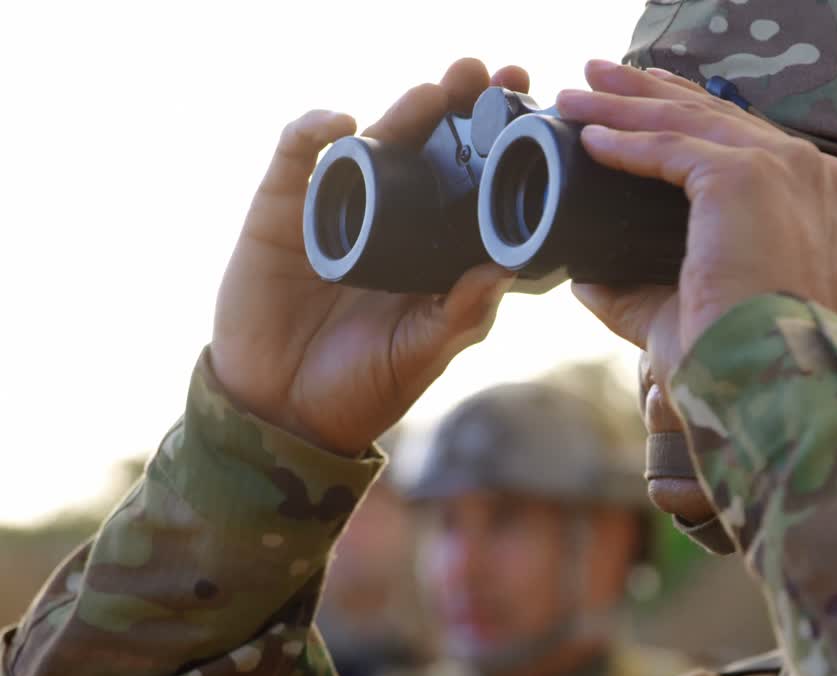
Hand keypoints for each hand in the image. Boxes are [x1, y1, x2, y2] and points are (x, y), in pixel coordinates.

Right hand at [210, 58, 528, 455]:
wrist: (282, 415)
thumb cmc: (363, 386)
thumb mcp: (423, 351)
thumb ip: (461, 313)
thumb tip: (505, 267)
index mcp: (434, 247)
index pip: (473, 179)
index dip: (501, 142)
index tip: (533, 109)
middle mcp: (391, 217)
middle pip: (429, 145)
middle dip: (462, 105)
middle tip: (494, 76)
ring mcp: (336, 209)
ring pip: (374, 141)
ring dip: (405, 110)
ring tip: (436, 94)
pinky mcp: (281, 212)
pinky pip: (297, 158)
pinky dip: (315, 132)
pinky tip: (342, 123)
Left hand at [561, 60, 836, 380]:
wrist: (772, 383)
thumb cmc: (745, 360)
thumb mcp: (693, 311)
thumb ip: (641, 289)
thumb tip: (588, 278)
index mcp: (815, 199)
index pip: (741, 140)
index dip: (684, 117)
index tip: (638, 105)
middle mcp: (809, 173)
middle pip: (713, 116)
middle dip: (648, 95)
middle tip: (596, 79)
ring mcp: (783, 169)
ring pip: (687, 122)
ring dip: (623, 105)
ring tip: (576, 94)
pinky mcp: (746, 176)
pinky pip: (670, 147)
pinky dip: (623, 139)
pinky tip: (587, 137)